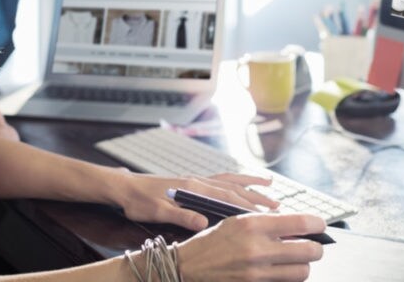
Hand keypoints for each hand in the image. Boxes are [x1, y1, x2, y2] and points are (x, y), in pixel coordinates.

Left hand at [115, 172, 279, 230]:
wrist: (125, 187)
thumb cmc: (139, 201)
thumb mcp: (157, 212)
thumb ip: (180, 217)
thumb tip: (203, 223)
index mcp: (192, 188)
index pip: (227, 196)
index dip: (248, 205)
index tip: (268, 212)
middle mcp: (198, 181)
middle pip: (234, 188)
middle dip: (257, 197)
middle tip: (278, 206)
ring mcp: (196, 180)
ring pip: (230, 181)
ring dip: (250, 186)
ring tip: (270, 188)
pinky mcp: (192, 183)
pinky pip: (220, 180)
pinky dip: (236, 181)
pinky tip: (242, 186)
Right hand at [177, 213, 325, 281]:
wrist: (188, 267)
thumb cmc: (212, 242)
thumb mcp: (237, 221)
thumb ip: (267, 223)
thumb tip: (296, 225)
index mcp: (253, 224)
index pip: (300, 222)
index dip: (317, 224)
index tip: (320, 225)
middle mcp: (257, 248)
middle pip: (309, 251)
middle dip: (316, 248)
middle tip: (313, 245)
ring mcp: (257, 272)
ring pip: (302, 271)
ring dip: (304, 265)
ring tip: (297, 260)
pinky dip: (289, 277)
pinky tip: (283, 270)